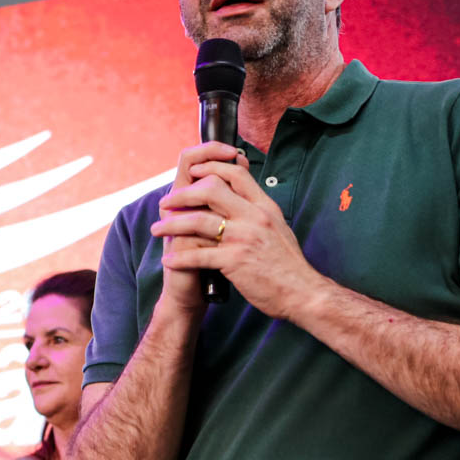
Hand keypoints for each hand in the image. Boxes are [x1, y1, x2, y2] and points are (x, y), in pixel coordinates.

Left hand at [152, 151, 314, 320]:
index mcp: (264, 206)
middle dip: (182, 194)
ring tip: (157, 230)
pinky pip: (198, 255)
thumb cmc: (287, 264)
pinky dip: (180, 258)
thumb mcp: (278, 227)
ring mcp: (244, 238)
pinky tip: (169, 261)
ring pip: (198, 221)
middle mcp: (254, 217)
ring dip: (172, 224)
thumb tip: (240, 196)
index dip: (210, 167)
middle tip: (166, 202)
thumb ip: (258, 211)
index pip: (235, 173)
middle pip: (210, 189)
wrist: (302, 293)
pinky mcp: (235, 261)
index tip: (193, 172)